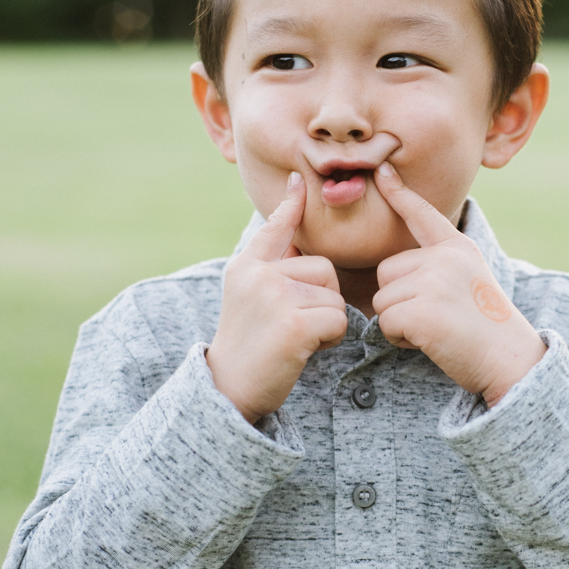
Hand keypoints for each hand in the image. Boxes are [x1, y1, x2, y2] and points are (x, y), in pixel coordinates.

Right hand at [205, 175, 347, 423]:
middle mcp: (259, 275)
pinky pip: (338, 320)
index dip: (291, 204)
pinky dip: (330, 339)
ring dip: (327, 321)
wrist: (230, 388)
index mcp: (247, 266)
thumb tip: (292, 223)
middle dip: (322, 300)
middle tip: (294, 324)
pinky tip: (303, 349)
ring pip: (334, 297)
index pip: (275, 228)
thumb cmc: (250, 343)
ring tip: (296, 336)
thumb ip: (272, 266)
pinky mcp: (293, 324)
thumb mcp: (250, 295)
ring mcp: (275, 297)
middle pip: (325, 270)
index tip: (297, 180)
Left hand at [372, 163, 545, 406]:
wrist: (511, 359)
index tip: (380, 169)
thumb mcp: (470, 279)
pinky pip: (385, 322)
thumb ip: (440, 264)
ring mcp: (433, 282)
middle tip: (437, 316)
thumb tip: (399, 267)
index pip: (421, 214)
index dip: (398, 192)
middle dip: (400, 299)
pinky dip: (400, 338)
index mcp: (457, 247)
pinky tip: (430, 341)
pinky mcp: (421, 310)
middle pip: (387, 272)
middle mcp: (444, 257)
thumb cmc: (486, 328)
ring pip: (383, 299)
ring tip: (436, 328)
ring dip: (400, 321)